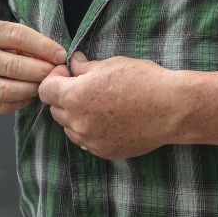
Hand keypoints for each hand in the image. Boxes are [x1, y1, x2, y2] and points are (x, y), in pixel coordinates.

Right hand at [0, 19, 66, 116]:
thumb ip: (22, 43)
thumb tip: (55, 57)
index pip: (16, 36)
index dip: (43, 46)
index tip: (60, 56)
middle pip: (11, 66)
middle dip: (40, 71)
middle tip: (55, 75)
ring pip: (5, 90)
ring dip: (30, 89)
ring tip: (42, 87)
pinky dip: (19, 103)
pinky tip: (28, 97)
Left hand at [37, 52, 186, 159]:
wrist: (173, 109)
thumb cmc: (143, 81)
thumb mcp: (110, 65)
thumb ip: (85, 68)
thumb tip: (74, 64)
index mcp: (74, 97)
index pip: (45, 90)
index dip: (55, 79)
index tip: (69, 74)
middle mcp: (78, 122)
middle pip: (56, 110)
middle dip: (65, 97)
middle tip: (86, 88)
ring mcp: (90, 140)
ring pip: (71, 128)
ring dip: (77, 116)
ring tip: (100, 105)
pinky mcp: (104, 152)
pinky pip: (87, 141)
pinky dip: (92, 130)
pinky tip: (111, 120)